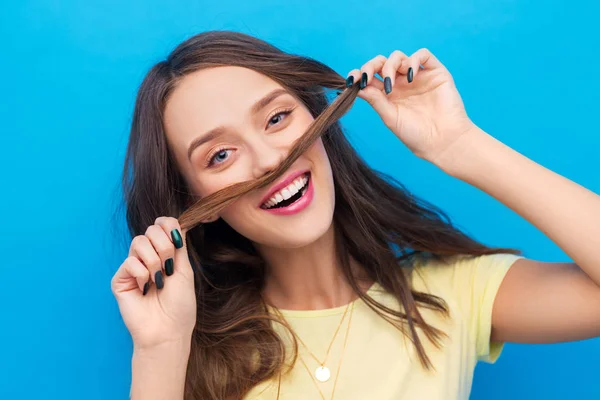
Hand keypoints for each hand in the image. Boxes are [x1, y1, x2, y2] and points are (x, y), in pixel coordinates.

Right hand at [111, 217, 195, 350]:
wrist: (168, 330)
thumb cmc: (179, 305)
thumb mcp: (184, 270)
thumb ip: (179, 246)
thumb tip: (178, 223)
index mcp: (165, 254)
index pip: (162, 225)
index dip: (168, 225)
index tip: (176, 239)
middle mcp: (148, 258)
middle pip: (151, 230)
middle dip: (164, 246)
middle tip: (168, 268)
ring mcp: (133, 268)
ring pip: (139, 242)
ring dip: (154, 261)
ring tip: (158, 281)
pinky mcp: (120, 279)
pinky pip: (130, 262)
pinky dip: (142, 275)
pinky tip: (145, 289)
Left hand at [346, 48, 476, 164]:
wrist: (442, 141)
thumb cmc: (415, 135)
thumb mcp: (390, 117)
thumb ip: (375, 100)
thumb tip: (357, 86)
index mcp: (388, 94)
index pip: (370, 77)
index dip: (359, 74)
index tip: (351, 79)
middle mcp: (401, 83)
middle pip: (381, 63)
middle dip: (371, 66)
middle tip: (366, 77)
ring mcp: (417, 76)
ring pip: (398, 57)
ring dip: (389, 66)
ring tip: (390, 85)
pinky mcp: (435, 72)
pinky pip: (422, 55)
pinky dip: (412, 60)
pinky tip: (409, 76)